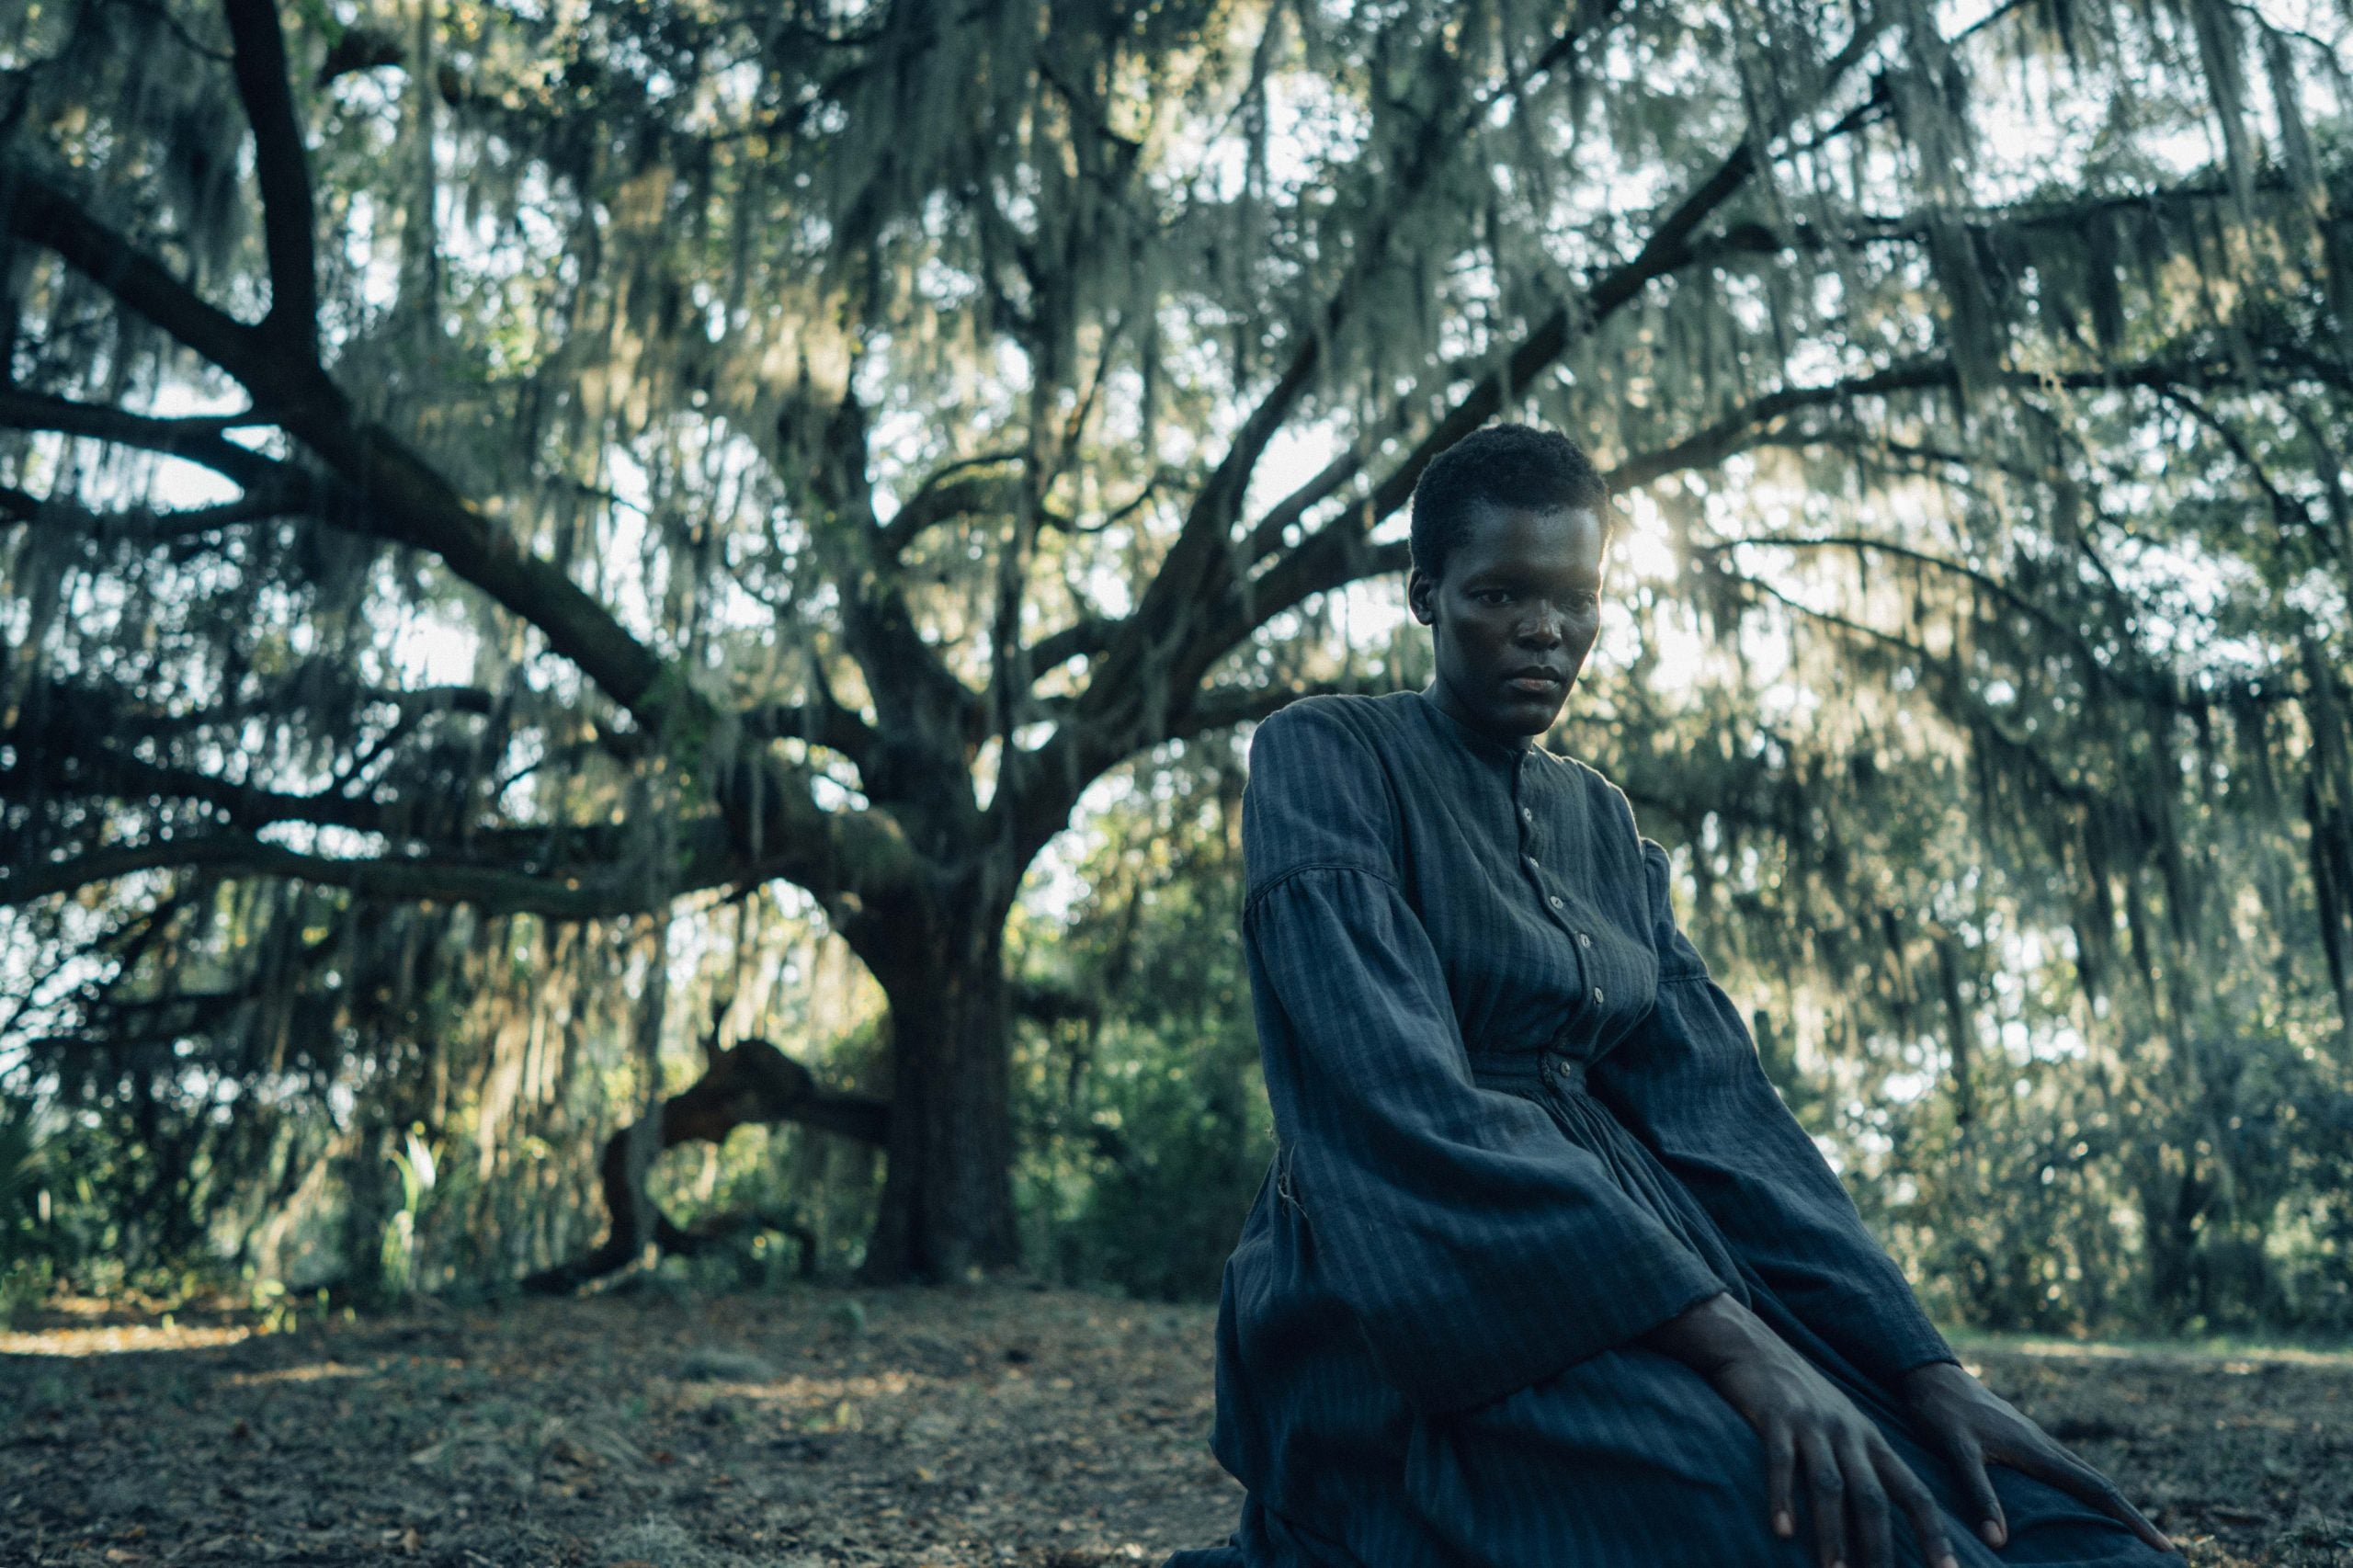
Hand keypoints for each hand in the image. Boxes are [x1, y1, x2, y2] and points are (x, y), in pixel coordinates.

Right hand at [1646, 1295, 1956, 1567]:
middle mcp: (1848, 1433)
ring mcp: (1812, 1424)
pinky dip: (1783, 1498)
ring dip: (1832, 1533)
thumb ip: (1859, 1469)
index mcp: (1871, 1441)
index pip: (1915, 1493)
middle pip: (1873, 1497)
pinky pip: (1781, 1462)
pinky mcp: (1774, 1416)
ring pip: (1830, 1485)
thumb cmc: (1799, 1398)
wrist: (1754, 1345)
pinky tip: (1782, 1531)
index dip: (1934, 1534)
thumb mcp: (1840, 1428)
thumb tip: (1873, 1525)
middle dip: (1879, 1546)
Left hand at [1897, 1360, 2174, 1556]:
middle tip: (2160, 1548)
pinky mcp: (2021, 1438)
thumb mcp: (1956, 1451)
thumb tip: (2000, 1542)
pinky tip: (2076, 1501)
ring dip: (2108, 1503)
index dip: (2130, 1519)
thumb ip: (1979, 1493)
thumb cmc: (1939, 1409)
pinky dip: (2082, 1489)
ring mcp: (2034, 1439)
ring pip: (2082, 1475)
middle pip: (2099, 1485)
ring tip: (2127, 1532)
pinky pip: (2063, 1468)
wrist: (1927, 1371)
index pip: (2096, 1490)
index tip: (2161, 1546)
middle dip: (2130, 1517)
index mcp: (2038, 1450)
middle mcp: (2044, 1444)